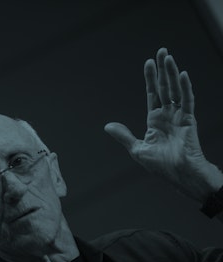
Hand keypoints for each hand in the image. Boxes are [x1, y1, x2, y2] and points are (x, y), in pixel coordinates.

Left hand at [104, 48, 221, 201]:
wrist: (178, 175)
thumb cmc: (160, 166)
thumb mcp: (137, 149)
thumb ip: (124, 135)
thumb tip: (108, 126)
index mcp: (155, 121)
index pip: (153, 94)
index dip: (151, 79)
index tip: (148, 63)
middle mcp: (167, 116)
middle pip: (165, 87)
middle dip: (162, 70)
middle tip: (161, 51)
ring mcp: (179, 117)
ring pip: (175, 90)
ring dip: (172, 73)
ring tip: (168, 57)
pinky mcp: (189, 120)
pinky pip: (187, 101)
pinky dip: (185, 88)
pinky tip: (182, 75)